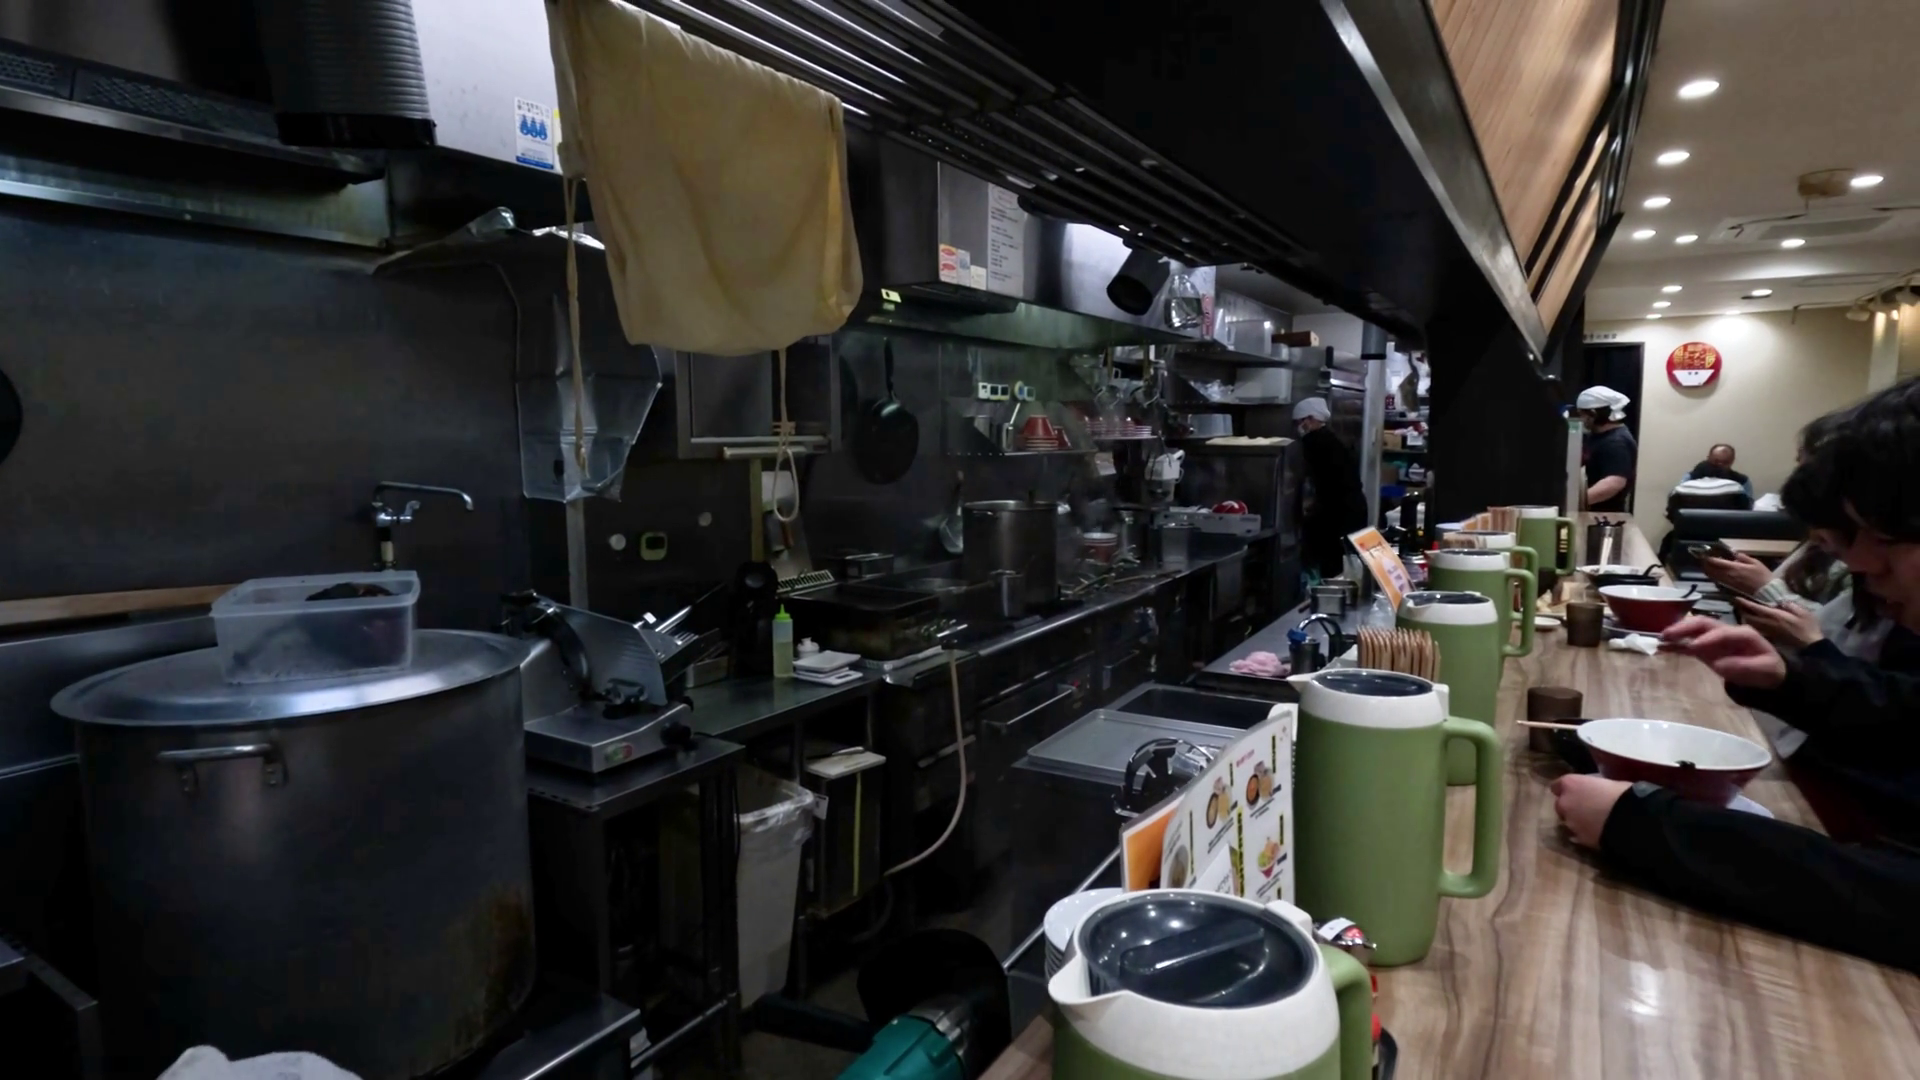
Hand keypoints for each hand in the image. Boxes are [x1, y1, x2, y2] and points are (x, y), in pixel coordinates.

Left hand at [1550, 775, 1631, 847]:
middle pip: (1561, 805)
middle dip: (1571, 806)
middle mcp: (1565, 803)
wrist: (1632, 821)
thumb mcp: (1609, 782)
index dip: (1567, 789)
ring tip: (1595, 822)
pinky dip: (1586, 834)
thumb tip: (1599, 790)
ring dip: (1578, 821)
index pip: (1557, 785)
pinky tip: (1599, 833)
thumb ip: (1596, 786)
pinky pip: (1579, 835)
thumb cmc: (1624, 793)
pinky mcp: (1580, 839)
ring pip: (1569, 821)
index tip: (1576, 791)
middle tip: (1587, 807)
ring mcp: (1571, 823)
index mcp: (1571, 784)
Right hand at [1659, 617, 1788, 687]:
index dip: (1707, 639)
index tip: (1693, 647)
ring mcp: (1714, 639)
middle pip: (1703, 624)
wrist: (1768, 674)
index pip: (1722, 632)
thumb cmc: (1767, 670)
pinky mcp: (1707, 649)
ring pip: (1693, 630)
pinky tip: (1662, 647)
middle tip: (1668, 635)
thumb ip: (1743, 666)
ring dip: (1677, 632)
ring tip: (1661, 638)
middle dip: (1685, 627)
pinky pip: (1689, 644)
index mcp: (1742, 634)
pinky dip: (1676, 645)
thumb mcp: (1763, 670)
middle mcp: (1726, 632)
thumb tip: (1719, 664)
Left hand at [1699, 553, 1771, 595]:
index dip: (1708, 558)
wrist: (1767, 592)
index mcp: (1734, 567)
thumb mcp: (1755, 563)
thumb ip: (1743, 557)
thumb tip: (1734, 554)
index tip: (1705, 554)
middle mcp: (1728, 576)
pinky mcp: (1729, 589)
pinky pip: (1717, 583)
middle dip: (1705, 564)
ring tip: (1707, 566)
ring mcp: (1727, 583)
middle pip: (1710, 570)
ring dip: (1708, 571)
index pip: (1716, 562)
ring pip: (1712, 577)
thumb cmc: (1763, 576)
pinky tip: (1715, 575)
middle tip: (1704, 559)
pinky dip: (1714, 578)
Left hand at [1734, 597, 1822, 647]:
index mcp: (1775, 616)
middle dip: (1741, 610)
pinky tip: (1752, 624)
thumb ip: (1789, 605)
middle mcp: (1767, 624)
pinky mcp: (1769, 638)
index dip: (1745, 603)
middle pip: (1748, 617)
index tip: (1736, 598)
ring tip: (1742, 612)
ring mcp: (1767, 632)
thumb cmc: (1808, 628)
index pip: (1755, 608)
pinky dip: (1751, 626)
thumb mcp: (1803, 612)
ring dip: (1744, 618)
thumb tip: (1779, 601)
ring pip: (1750, 624)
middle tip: (1737, 605)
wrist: (1810, 647)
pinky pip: (1756, 631)